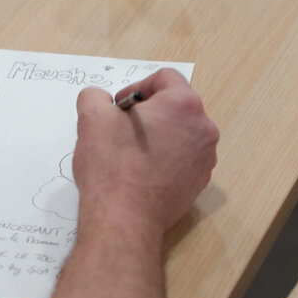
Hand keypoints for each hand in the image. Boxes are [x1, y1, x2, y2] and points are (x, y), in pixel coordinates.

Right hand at [73, 68, 218, 236]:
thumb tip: (100, 100)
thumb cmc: (112, 166)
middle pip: (175, 106)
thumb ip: (95, 96)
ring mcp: (204, 159)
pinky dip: (164, 159)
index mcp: (183, 105)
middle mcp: (203, 129)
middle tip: (121, 129)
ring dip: (157, 136)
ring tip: (130, 153)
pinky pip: (182, 159)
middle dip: (148, 113)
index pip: (164, 78)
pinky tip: (140, 173)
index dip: (136, 87)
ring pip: (179, 133)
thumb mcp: (92, 117)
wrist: (125, 219)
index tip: (119, 109)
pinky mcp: (198, 183)